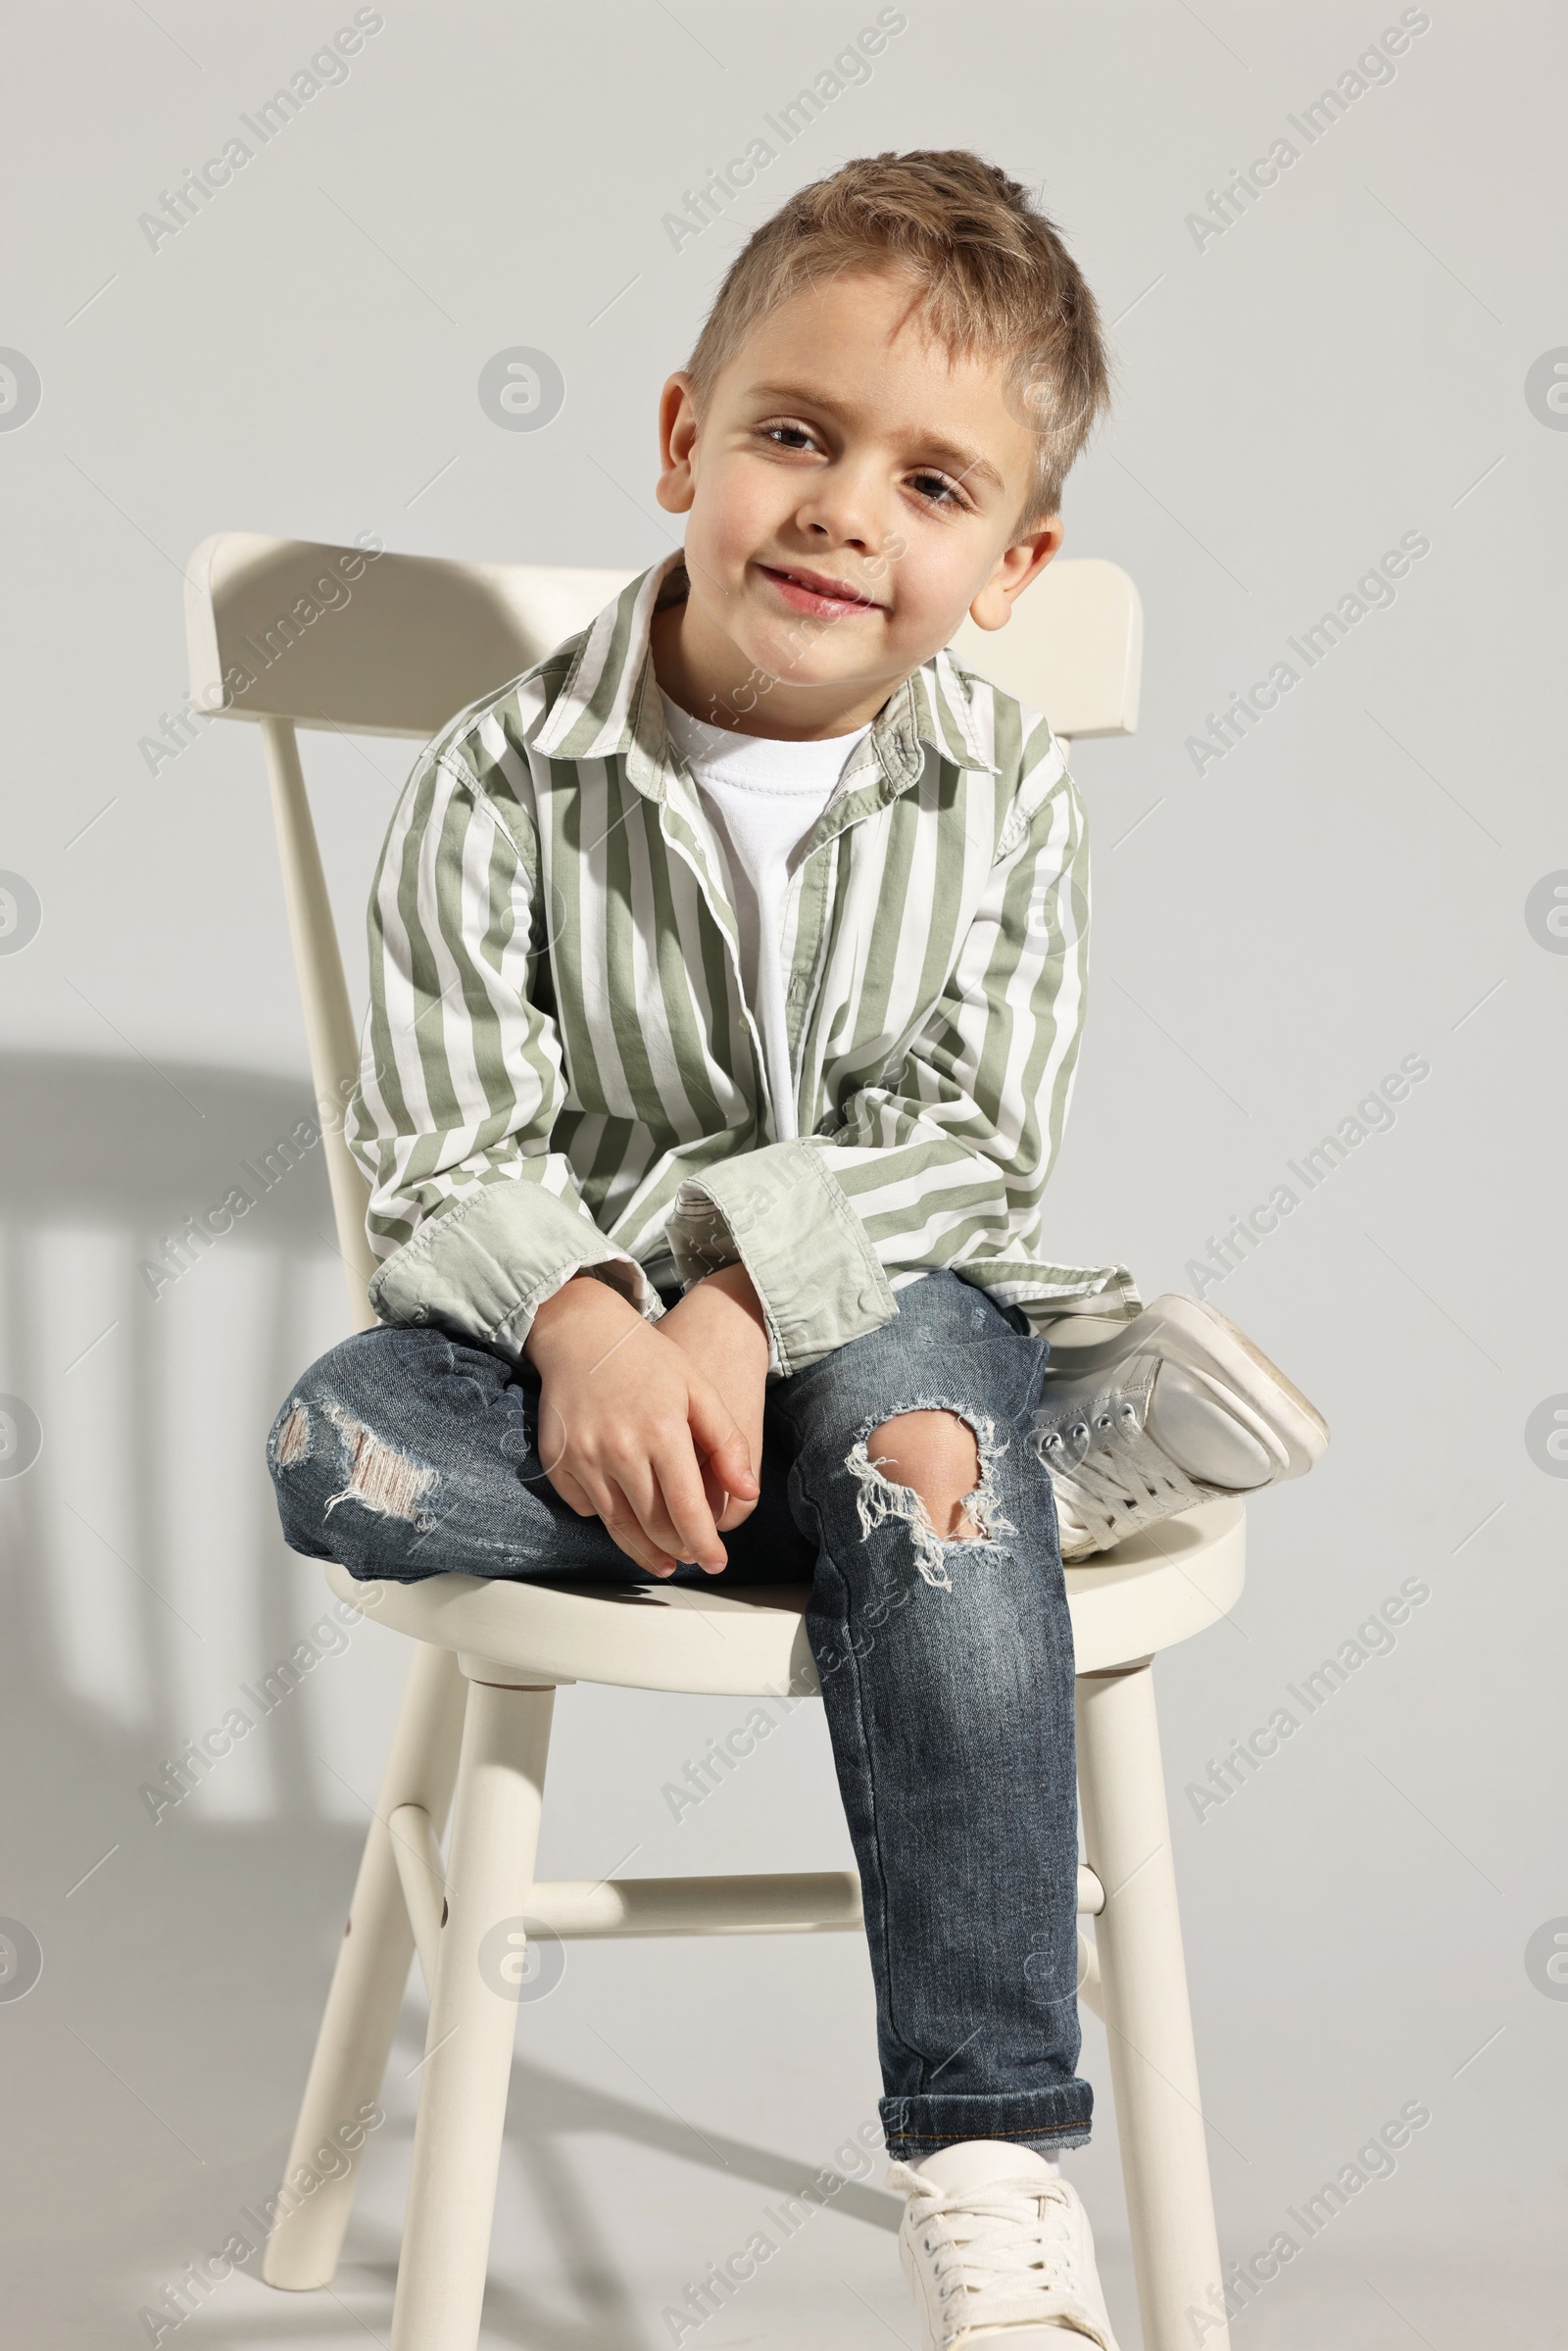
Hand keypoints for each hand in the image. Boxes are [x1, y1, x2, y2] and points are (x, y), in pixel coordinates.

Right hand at [523, 1273, 757, 1576]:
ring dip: (643, 1550)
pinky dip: (606, 1518)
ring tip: (664, 1560)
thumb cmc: (649, 1360)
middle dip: (678, 1549)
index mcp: (662, 1432)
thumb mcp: (699, 1390)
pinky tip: (625, 1517)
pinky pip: (586, 1507)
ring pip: (618, 1526)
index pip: (687, 1508)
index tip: (716, 1563)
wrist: (583, 1334)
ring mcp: (584, 1458)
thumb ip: (727, 1442)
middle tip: (692, 1557)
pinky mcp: (558, 1462)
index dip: (704, 1544)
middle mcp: (620, 1450)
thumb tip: (748, 1492)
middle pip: (653, 1524)